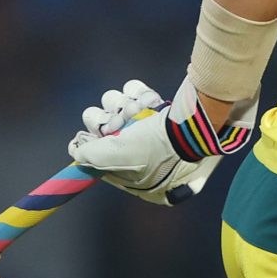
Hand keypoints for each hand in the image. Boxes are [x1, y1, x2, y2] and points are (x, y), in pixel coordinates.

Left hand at [67, 76, 257, 204]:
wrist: (198, 123)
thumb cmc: (158, 147)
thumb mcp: (116, 157)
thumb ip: (92, 157)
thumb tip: (77, 153)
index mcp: (145, 184)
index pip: (108, 166)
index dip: (97, 148)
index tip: (89, 137)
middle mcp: (154, 164)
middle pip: (114, 137)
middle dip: (109, 123)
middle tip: (113, 119)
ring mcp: (163, 138)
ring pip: (124, 113)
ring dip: (121, 104)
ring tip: (130, 104)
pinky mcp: (170, 115)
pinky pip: (141, 98)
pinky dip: (138, 93)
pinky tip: (143, 95)